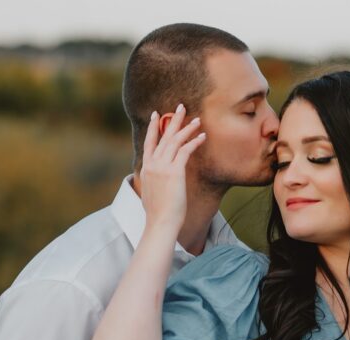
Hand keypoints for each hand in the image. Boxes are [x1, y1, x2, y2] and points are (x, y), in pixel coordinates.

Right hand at [139, 103, 205, 234]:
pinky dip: (194, 142)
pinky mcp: (174, 172)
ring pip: (175, 141)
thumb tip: (156, 179)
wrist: (160, 222)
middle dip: (172, 120)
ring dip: (187, 128)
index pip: (149, 142)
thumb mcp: (150, 192)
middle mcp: (153, 164)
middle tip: (180, 107)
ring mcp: (162, 167)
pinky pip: (185, 151)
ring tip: (197, 120)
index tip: (156, 114)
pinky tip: (203, 137)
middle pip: (163, 136)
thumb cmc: (158, 212)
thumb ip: (153, 180)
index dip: (153, 127)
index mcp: (146, 168)